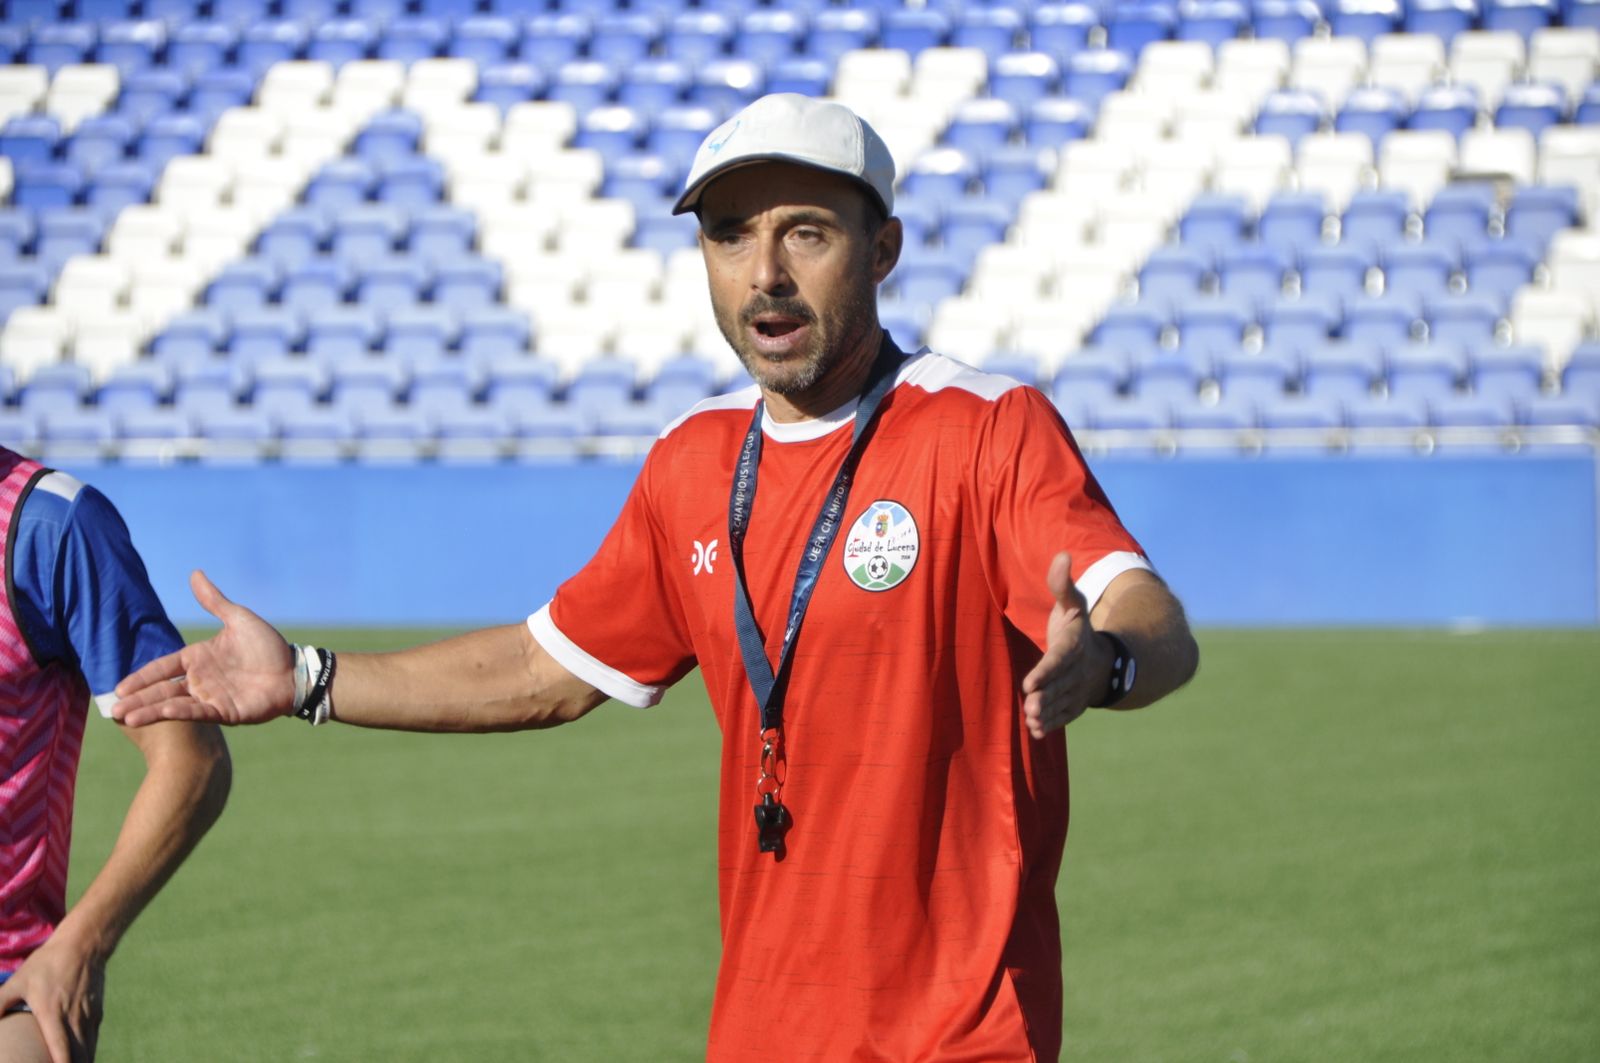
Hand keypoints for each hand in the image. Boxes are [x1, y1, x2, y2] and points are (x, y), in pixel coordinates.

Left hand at [0, 937, 104, 1062]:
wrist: (84, 945)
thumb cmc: (48, 963)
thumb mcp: (18, 981)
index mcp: (53, 1014)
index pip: (60, 1047)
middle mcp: (73, 1018)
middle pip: (78, 1054)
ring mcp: (88, 1015)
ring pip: (87, 1048)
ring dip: (81, 1062)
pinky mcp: (96, 1012)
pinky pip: (92, 1038)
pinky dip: (88, 1052)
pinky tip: (83, 1059)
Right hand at [112, 570, 294, 727]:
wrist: (294, 670)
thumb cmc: (268, 646)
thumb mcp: (238, 619)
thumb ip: (214, 601)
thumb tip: (195, 573)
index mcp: (198, 658)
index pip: (162, 668)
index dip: (141, 677)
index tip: (119, 688)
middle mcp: (200, 679)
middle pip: (161, 690)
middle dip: (136, 700)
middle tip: (112, 710)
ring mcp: (210, 697)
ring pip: (172, 704)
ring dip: (149, 711)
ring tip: (123, 717)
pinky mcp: (224, 712)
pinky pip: (196, 712)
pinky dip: (177, 713)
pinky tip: (159, 714)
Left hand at [1020, 552, 1111, 738]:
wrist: (1102, 660)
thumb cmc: (1077, 629)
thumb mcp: (1073, 604)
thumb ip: (1062, 584)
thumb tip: (1062, 554)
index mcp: (1074, 646)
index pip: (1058, 660)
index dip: (1045, 672)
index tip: (1029, 683)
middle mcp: (1077, 671)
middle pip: (1059, 686)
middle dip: (1045, 697)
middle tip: (1030, 707)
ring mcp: (1076, 690)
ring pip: (1060, 703)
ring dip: (1046, 713)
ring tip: (1031, 720)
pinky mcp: (1073, 705)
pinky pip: (1064, 716)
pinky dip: (1052, 725)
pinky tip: (1038, 732)